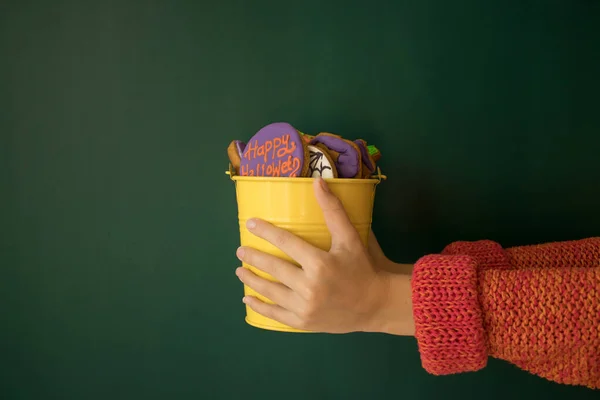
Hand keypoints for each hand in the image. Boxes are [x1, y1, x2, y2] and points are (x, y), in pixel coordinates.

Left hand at [235, 178, 413, 334]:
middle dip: (253, 258)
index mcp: (320, 264)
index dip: (266, 232)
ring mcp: (305, 308)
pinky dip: (259, 306)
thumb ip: (333, 210)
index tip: (251, 224)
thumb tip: (318, 181)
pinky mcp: (304, 323)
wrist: (375, 305)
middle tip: (240, 250)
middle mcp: (310, 287)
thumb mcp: (350, 238)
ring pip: (271, 292)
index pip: (286, 243)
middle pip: (274, 268)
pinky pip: (276, 314)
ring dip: (251, 281)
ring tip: (239, 271)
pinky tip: (247, 298)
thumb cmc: (361, 268)